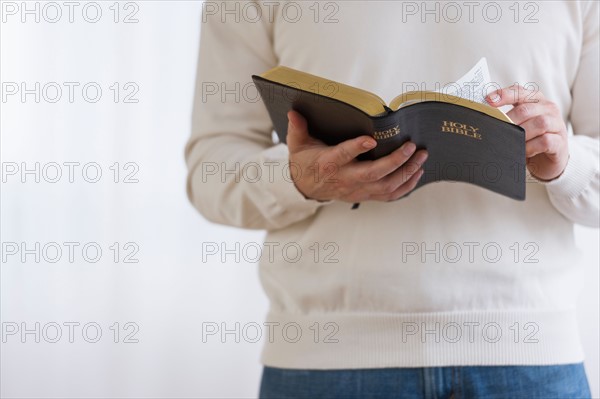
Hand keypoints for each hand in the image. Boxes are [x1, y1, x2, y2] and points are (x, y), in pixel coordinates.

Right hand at [286, 110, 427, 201]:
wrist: (306, 187)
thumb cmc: (305, 161)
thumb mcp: (297, 144)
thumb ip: (297, 128)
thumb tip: (294, 111)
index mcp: (329, 163)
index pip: (343, 156)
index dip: (356, 148)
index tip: (372, 139)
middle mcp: (345, 179)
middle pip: (373, 174)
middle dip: (395, 161)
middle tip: (412, 146)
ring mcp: (357, 190)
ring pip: (386, 186)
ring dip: (407, 172)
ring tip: (421, 156)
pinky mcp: (366, 195)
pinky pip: (390, 195)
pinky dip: (406, 186)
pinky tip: (417, 173)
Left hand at [486, 85, 568, 180]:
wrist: (549, 158)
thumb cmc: (530, 138)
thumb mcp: (518, 124)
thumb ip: (506, 117)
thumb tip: (483, 116)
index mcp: (536, 100)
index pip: (520, 91)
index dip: (504, 95)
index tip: (488, 100)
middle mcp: (548, 108)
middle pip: (526, 109)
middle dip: (509, 120)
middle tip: (496, 130)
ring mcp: (557, 124)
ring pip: (540, 123)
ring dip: (522, 134)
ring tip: (510, 142)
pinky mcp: (560, 142)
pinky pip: (545, 141)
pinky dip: (531, 147)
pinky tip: (523, 152)